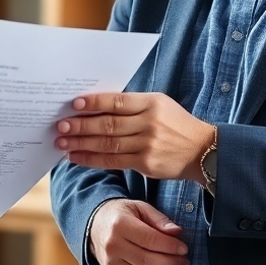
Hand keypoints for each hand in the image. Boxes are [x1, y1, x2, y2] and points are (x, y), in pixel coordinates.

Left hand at [55, 92, 214, 181]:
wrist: (204, 150)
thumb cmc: (176, 124)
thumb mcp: (159, 105)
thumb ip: (133, 105)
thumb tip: (96, 105)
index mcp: (151, 103)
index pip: (117, 101)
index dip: (94, 102)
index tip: (74, 104)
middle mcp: (149, 123)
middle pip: (109, 124)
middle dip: (81, 125)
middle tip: (61, 125)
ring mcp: (147, 144)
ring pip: (108, 144)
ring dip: (82, 143)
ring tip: (62, 142)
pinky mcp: (146, 163)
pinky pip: (113, 161)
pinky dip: (93, 159)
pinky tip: (77, 156)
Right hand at [89, 199, 188, 264]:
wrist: (96, 226)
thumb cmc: (120, 215)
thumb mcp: (139, 207)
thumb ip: (159, 219)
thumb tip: (177, 232)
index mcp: (119, 225)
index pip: (150, 240)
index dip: (171, 246)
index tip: (183, 248)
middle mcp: (112, 247)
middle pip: (147, 261)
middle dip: (171, 263)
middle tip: (183, 260)